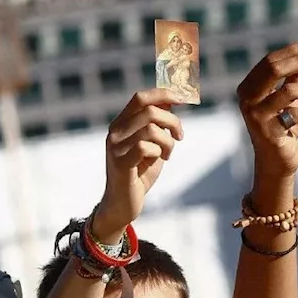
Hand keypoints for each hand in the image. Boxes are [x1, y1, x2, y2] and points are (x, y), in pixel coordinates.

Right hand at [94, 89, 183, 240]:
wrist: (124, 203)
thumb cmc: (140, 172)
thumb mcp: (152, 144)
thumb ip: (158, 124)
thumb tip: (171, 101)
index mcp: (121, 123)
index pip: (140, 98)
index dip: (163, 94)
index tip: (182, 99)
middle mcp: (115, 132)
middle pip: (150, 111)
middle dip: (173, 122)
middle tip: (180, 136)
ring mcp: (115, 147)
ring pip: (151, 129)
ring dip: (168, 142)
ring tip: (166, 154)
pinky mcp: (121, 163)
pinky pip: (146, 147)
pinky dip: (158, 153)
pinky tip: (158, 161)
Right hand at [236, 42, 297, 180]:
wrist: (275, 161)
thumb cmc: (282, 127)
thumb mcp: (287, 100)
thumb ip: (293, 78)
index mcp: (248, 88)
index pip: (269, 61)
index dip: (290, 52)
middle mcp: (247, 100)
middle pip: (274, 69)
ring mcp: (256, 116)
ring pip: (289, 91)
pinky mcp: (269, 131)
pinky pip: (296, 115)